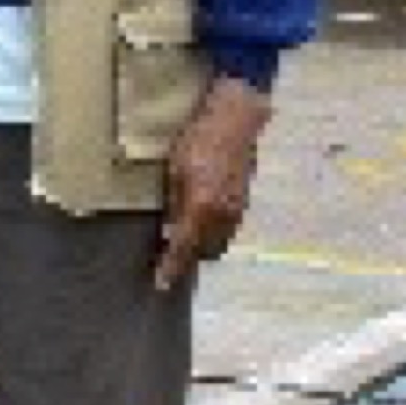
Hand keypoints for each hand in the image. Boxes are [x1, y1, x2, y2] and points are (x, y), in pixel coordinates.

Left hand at [153, 75, 271, 291]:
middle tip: (169, 256)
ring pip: (217, 243)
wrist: (235, 121)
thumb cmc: (198, 139)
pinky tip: (202, 223)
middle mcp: (222, 214)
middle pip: (203, 251)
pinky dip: (213, 233)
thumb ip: (174, 204)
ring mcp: (237, 209)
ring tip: (184, 239)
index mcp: (201, 205)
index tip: (161, 283)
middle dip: (186, 257)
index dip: (171, 266)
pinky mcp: (244, 203)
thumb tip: (169, 230)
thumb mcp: (174, 170)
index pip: (183, 246)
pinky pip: (227, 230)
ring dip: (201, 246)